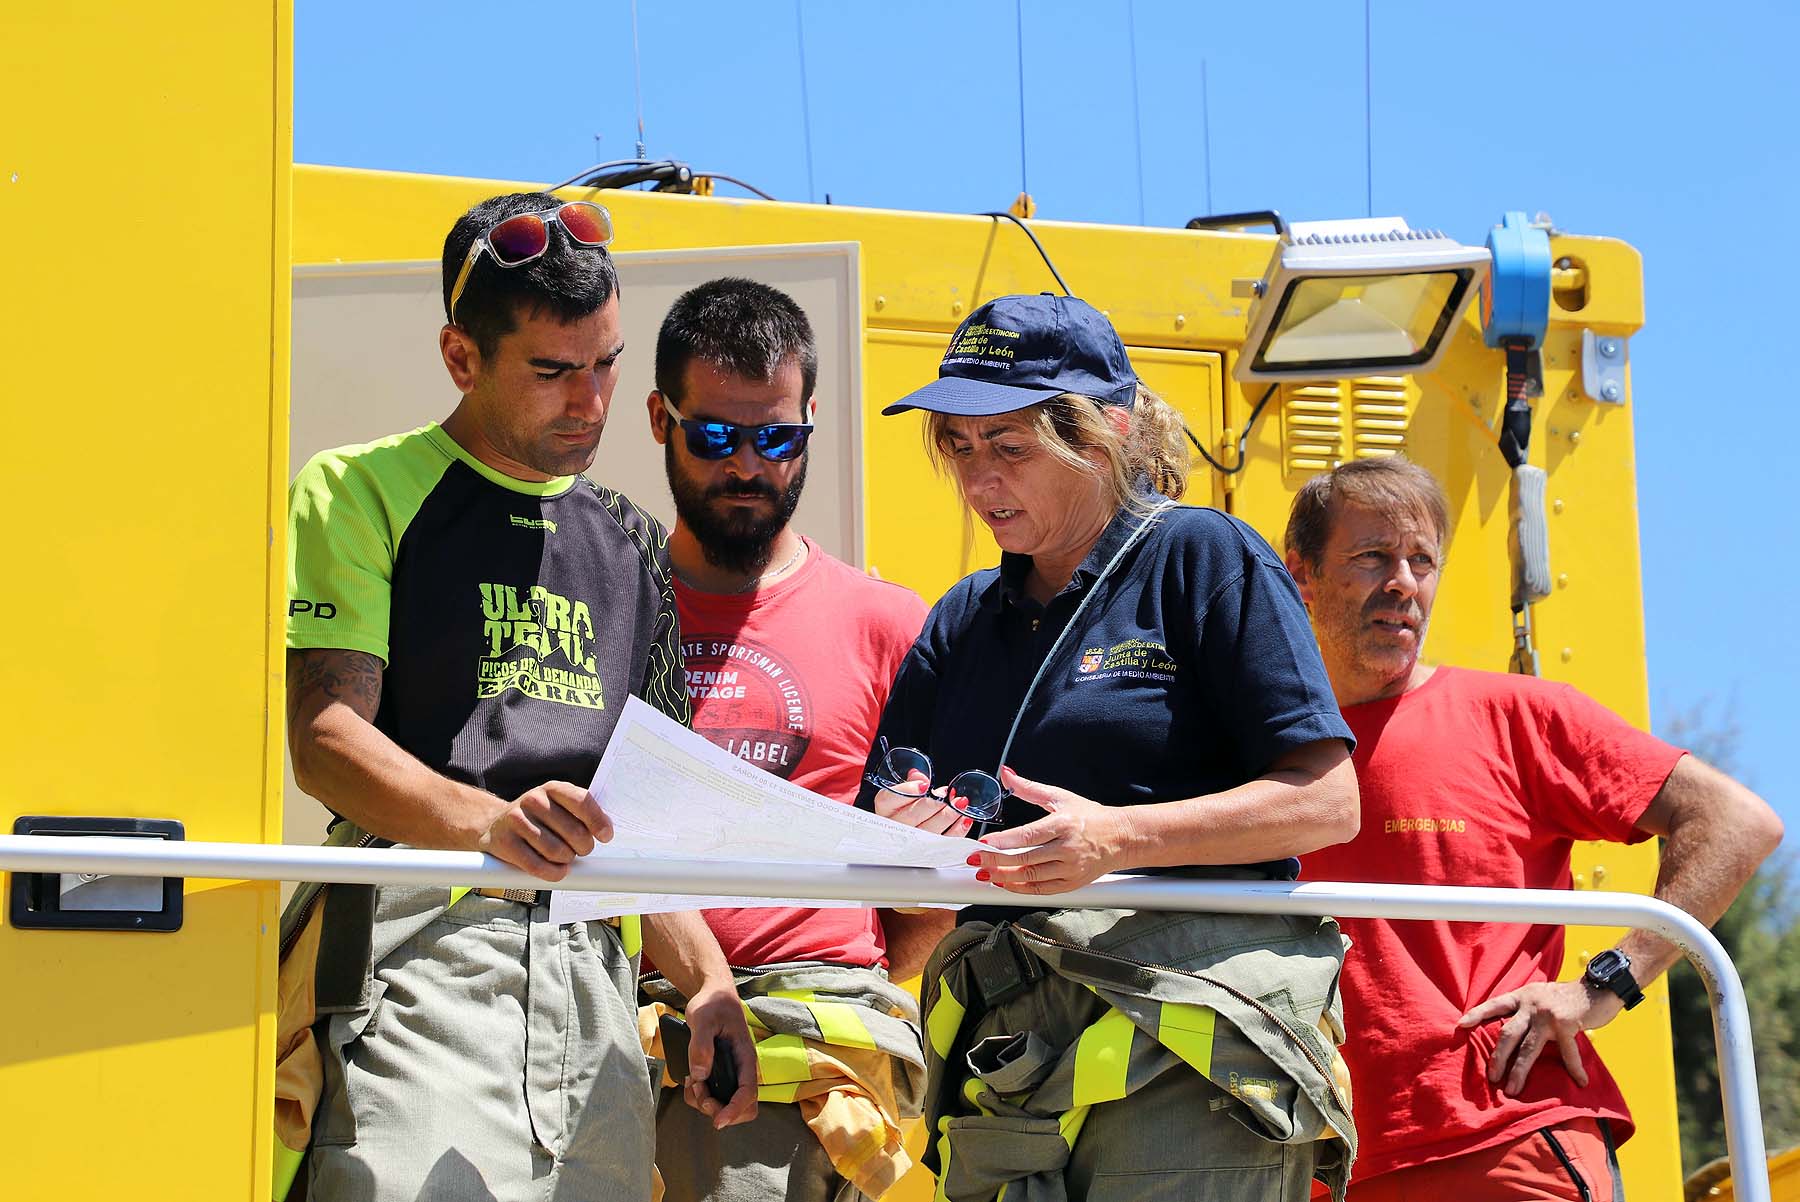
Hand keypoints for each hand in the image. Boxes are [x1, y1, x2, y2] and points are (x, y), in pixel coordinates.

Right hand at [475, 781, 612, 880]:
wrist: (495, 825)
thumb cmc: (537, 819)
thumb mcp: (559, 806)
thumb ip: (582, 813)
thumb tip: (606, 829)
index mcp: (552, 788)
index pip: (582, 801)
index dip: (598, 821)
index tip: (606, 836)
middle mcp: (533, 800)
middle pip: (574, 831)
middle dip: (584, 847)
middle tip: (581, 850)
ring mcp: (517, 820)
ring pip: (557, 851)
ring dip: (567, 860)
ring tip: (564, 857)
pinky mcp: (505, 842)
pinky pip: (537, 866)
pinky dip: (553, 873)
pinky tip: (557, 871)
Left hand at [682, 983, 758, 1127]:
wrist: (714, 996)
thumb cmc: (713, 1004)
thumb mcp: (703, 1018)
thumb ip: (701, 1045)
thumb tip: (700, 1075)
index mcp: (745, 1057)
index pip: (748, 1093)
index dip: (735, 1110)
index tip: (718, 1121)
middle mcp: (742, 1069)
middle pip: (744, 1107)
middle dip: (720, 1110)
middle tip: (700, 1092)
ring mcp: (733, 1073)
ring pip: (727, 1105)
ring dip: (706, 1103)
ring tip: (692, 1082)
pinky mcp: (721, 1074)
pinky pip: (715, 1096)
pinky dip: (700, 1096)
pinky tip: (692, 1081)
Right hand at [872, 770, 974, 836]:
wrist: (913, 832)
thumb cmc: (909, 809)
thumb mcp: (905, 793)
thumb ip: (911, 783)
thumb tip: (918, 776)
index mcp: (885, 809)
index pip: (888, 799)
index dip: (907, 791)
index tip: (924, 785)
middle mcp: (894, 827)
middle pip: (911, 816)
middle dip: (933, 803)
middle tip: (946, 794)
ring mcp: (911, 843)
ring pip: (928, 831)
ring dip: (947, 816)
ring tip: (959, 803)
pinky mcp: (929, 853)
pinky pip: (943, 843)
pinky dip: (957, 830)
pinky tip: (964, 819)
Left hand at [965, 767, 1127, 892]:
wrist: (1120, 837)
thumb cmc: (1089, 816)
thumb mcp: (1060, 797)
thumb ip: (1030, 788)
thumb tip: (1007, 773)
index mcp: (1063, 824)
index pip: (1028, 835)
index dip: (1004, 840)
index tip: (984, 842)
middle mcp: (1068, 849)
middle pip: (1026, 860)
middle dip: (996, 862)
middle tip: (975, 860)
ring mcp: (1071, 869)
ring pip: (1032, 878)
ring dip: (1004, 877)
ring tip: (984, 873)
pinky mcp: (1072, 883)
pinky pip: (1042, 890)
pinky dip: (1021, 889)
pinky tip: (1005, 883)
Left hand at [1458, 980, 1619, 1095]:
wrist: (1597, 988)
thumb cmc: (1566, 997)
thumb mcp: (1539, 996)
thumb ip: (1524, 1010)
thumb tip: (1508, 1032)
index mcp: (1521, 996)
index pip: (1494, 1005)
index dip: (1477, 1014)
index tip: (1461, 1025)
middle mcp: (1530, 1004)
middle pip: (1508, 1033)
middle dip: (1498, 1057)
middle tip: (1492, 1077)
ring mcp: (1548, 1015)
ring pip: (1529, 1048)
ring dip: (1520, 1070)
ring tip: (1513, 1089)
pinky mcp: (1566, 1023)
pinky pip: (1568, 1051)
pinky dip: (1574, 1068)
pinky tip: (1580, 1081)